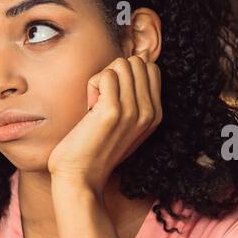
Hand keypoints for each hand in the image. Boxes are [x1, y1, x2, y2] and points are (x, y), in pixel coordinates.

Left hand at [47, 55, 161, 193]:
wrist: (81, 176)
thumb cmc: (96, 147)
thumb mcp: (126, 123)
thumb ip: (135, 97)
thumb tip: (136, 61)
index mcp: (156, 114)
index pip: (151, 68)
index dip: (128, 73)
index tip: (115, 96)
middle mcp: (150, 112)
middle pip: (136, 62)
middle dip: (115, 73)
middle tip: (103, 99)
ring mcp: (134, 111)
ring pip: (121, 64)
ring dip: (102, 79)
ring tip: (96, 105)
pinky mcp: (113, 111)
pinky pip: (105, 74)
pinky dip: (92, 86)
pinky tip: (89, 108)